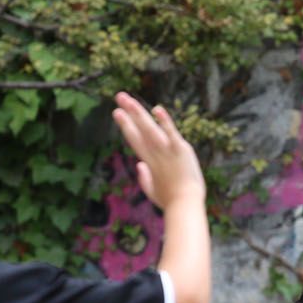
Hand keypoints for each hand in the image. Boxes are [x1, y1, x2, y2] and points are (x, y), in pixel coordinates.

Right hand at [112, 92, 204, 211]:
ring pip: (150, 128)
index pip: (135, 140)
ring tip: (127, 98)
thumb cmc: (170, 202)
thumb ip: (145, 178)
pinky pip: (171, 133)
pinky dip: (165, 122)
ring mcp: (168, 151)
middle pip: (139, 130)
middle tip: (119, 97)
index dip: (126, 126)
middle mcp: (156, 154)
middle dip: (129, 113)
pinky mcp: (181, 150)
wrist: (185, 205)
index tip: (117, 113)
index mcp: (149, 162)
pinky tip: (157, 109)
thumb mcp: (153, 192)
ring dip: (138, 112)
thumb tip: (140, 165)